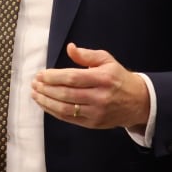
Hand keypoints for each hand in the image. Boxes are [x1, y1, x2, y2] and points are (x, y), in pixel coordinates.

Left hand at [31, 43, 149, 129]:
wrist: (137, 102)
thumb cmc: (119, 78)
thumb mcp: (107, 60)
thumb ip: (87, 55)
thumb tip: (70, 48)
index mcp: (103, 78)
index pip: (73, 78)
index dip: (54, 77)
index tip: (41, 74)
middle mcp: (99, 97)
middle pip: (66, 94)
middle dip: (46, 89)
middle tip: (34, 83)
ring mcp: (96, 112)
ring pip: (65, 108)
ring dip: (46, 101)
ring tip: (35, 94)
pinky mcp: (93, 124)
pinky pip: (69, 119)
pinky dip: (54, 112)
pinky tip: (45, 104)